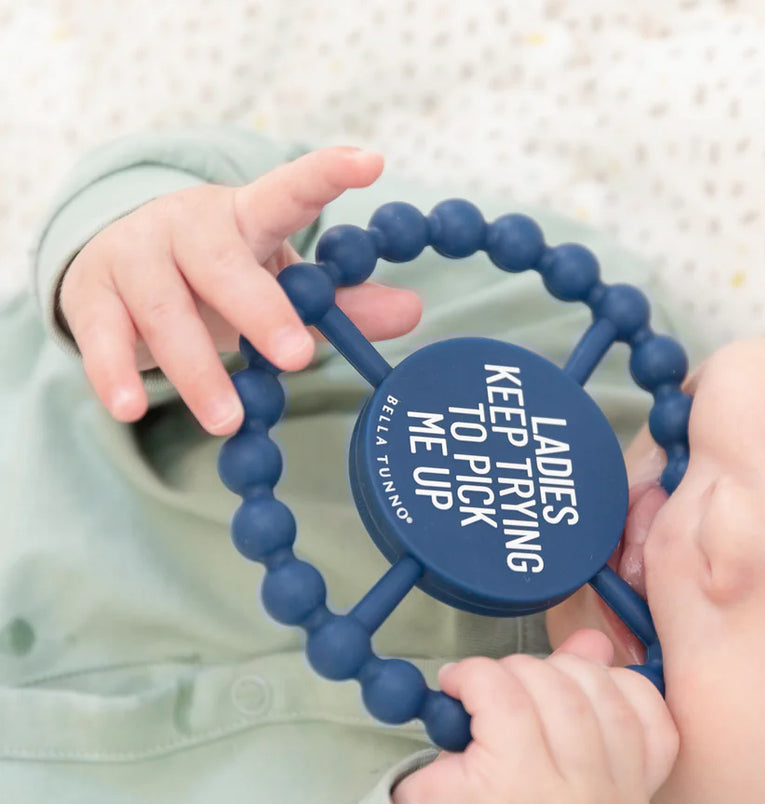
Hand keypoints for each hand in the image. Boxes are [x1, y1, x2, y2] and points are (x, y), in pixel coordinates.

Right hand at [59, 147, 421, 433]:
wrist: (115, 263)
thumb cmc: (215, 276)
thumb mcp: (275, 282)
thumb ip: (339, 302)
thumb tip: (413, 311)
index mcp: (243, 216)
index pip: (288, 190)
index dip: (325, 175)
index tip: (372, 163)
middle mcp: (185, 227)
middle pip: (221, 262)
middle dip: (260, 309)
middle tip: (295, 356)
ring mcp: (133, 257)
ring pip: (163, 310)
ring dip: (197, 368)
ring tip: (228, 420)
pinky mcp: (91, 295)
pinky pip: (102, 336)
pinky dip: (115, 372)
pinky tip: (130, 407)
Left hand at [391, 629, 679, 803]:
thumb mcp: (559, 768)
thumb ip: (588, 700)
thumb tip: (596, 639)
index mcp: (630, 801)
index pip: (651, 714)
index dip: (608, 679)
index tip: (563, 683)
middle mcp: (608, 803)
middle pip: (593, 688)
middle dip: (546, 669)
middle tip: (507, 687)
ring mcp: (563, 797)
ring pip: (550, 686)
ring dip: (509, 671)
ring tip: (480, 692)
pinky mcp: (510, 784)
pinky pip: (502, 695)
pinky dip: (476, 676)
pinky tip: (458, 687)